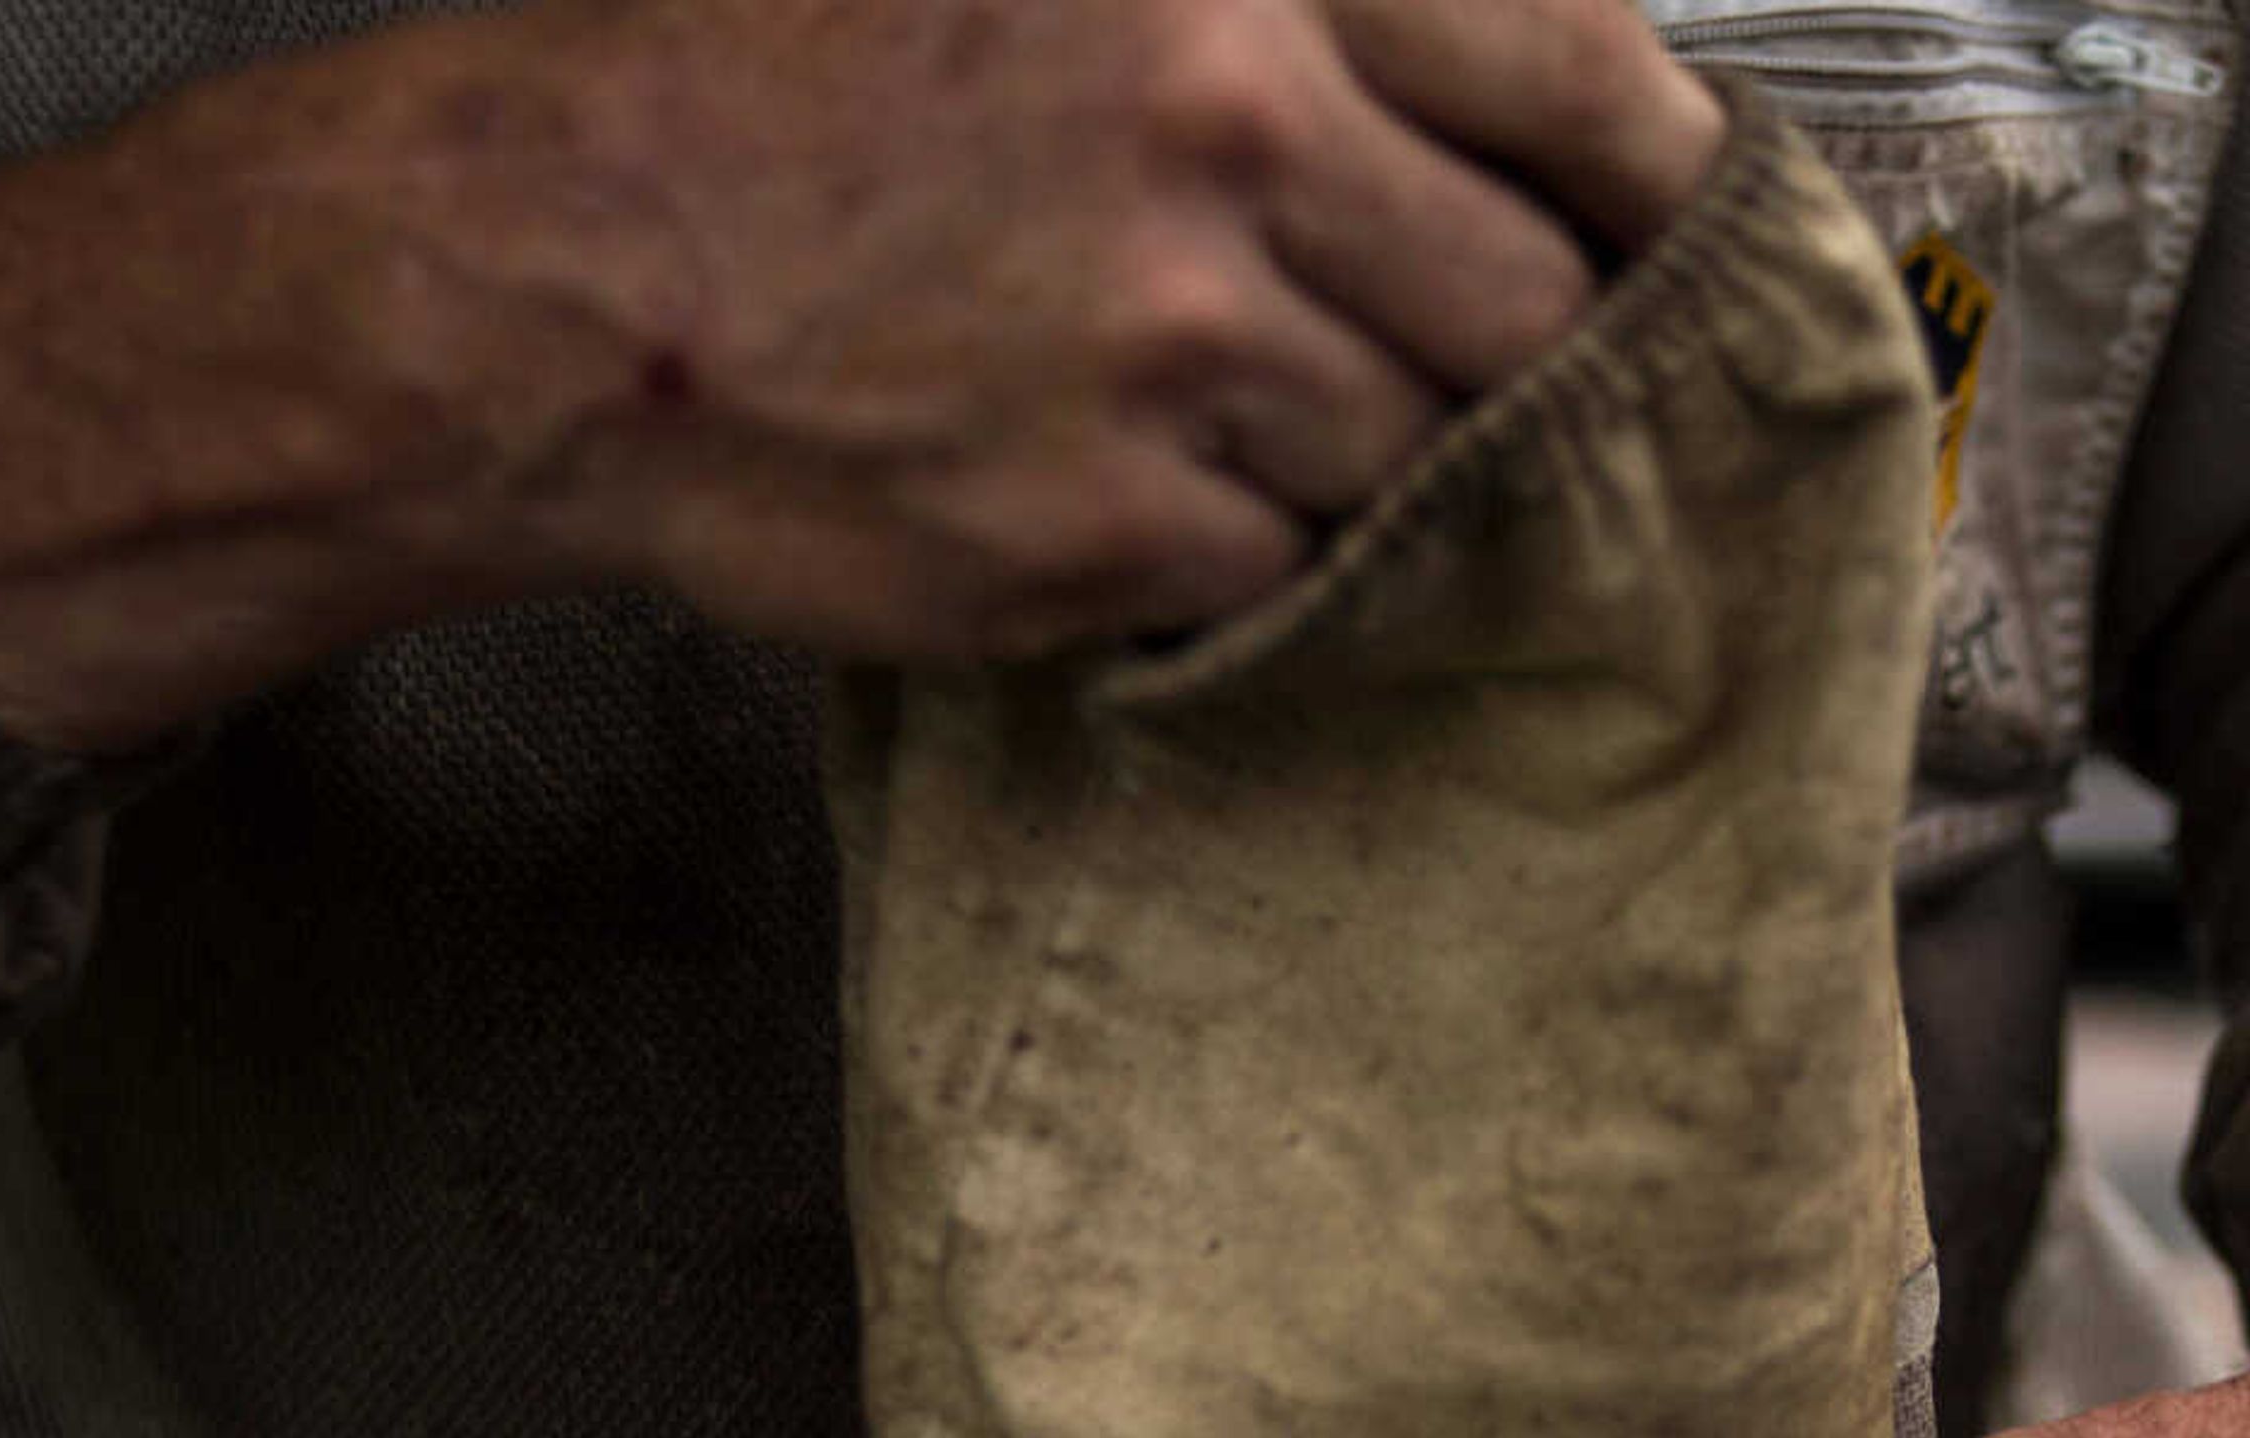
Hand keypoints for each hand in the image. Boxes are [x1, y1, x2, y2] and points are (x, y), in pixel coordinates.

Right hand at [0, 0, 1723, 747]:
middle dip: (1510, 355)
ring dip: (1362, 465)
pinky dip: (1246, 558)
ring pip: (1417, 457)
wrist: (563, 276)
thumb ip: (1281, 26)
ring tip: (1228, 426)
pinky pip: (1286, 571)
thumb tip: (1521, 113)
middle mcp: (1236, 123)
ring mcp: (1179, 337)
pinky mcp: (1113, 522)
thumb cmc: (779, 95)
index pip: (1585, 77)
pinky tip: (1139, 500)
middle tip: (1451, 371)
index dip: (1667, 183)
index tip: (1687, 240)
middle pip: (1531, 303)